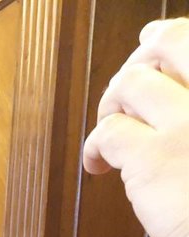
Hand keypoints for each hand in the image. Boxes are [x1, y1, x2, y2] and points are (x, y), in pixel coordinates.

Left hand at [83, 17, 188, 236]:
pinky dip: (94, 147)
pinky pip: (107, 133)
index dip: (167, 40)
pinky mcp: (153, 157)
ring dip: (111, 104)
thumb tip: (171, 87)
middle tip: (124, 93)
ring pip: (130, 82)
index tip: (151, 48)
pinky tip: (99, 166)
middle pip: (166, 42)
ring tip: (111, 129)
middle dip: (137, 61)